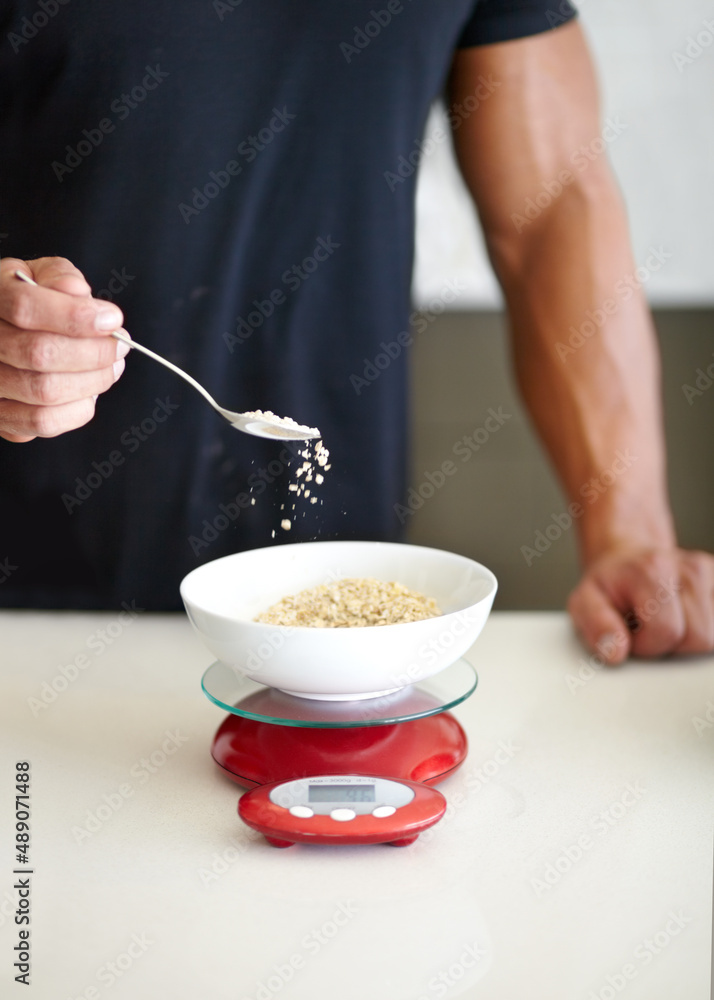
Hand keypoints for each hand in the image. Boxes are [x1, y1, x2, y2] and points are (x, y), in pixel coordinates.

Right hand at [0, 256, 126, 441]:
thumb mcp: (38, 275)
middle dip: (94, 352)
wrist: (4, 331)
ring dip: (93, 381)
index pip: (25, 308)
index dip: (75, 316)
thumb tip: (76, 291)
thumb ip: (58, 276)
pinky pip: (43, 422)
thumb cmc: (27, 300)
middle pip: (40, 354)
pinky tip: (89, 391)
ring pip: (45, 392)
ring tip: (111, 366)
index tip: (112, 320)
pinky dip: (78, 409)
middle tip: (119, 346)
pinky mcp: (0, 416)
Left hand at [567, 546, 713, 663]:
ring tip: (664, 623)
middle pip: (700, 637)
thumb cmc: (609, 586)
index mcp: (652, 569)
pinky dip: (704, 630)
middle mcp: (688, 568)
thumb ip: (596, 626)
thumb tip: (616, 652)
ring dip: (688, 639)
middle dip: (671, 645)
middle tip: (649, 630)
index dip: (647, 645)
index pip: (667, 631)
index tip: (632, 634)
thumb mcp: (585, 603)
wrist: (627, 561)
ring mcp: (710, 574)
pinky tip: (684, 620)